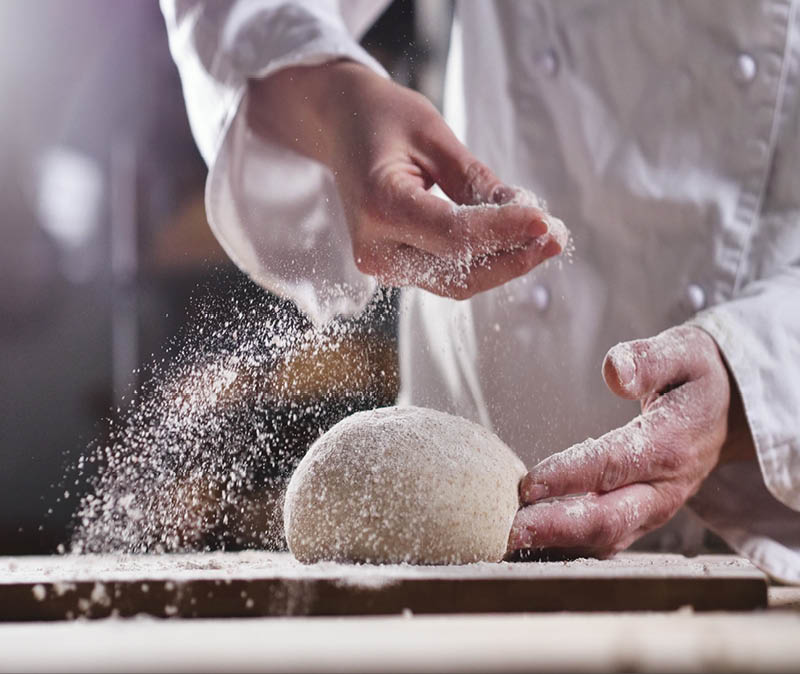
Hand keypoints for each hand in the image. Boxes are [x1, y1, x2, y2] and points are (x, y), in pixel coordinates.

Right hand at [248, 61, 564, 298]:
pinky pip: (447, 275)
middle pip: (458, 272)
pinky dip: (484, 261)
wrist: (339, 127)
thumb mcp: (435, 135)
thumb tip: (529, 218)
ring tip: (546, 239)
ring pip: (457, 282)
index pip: (454, 235)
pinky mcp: (394, 267)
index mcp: (378, 205)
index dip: (505, 232)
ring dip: (504, 264)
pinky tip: (515, 241)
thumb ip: (478, 181)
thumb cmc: (383, 120)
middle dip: (514, 257)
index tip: (548, 221)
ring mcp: (381, 263)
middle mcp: (374, 247)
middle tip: (559, 236)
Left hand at [508, 325, 754, 557]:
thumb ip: (648, 360)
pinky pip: (605, 540)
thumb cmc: (696, 378)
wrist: (728, 412)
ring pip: (606, 538)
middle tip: (511, 529)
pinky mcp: (641, 517)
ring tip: (511, 542)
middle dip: (557, 528)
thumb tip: (615, 373)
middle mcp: (665, 488)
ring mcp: (654, 509)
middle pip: (610, 518)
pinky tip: (531, 543)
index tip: (529, 483)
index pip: (614, 464)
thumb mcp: (683, 353)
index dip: (570, 476)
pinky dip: (568, 547)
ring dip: (558, 544)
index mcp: (671, 445)